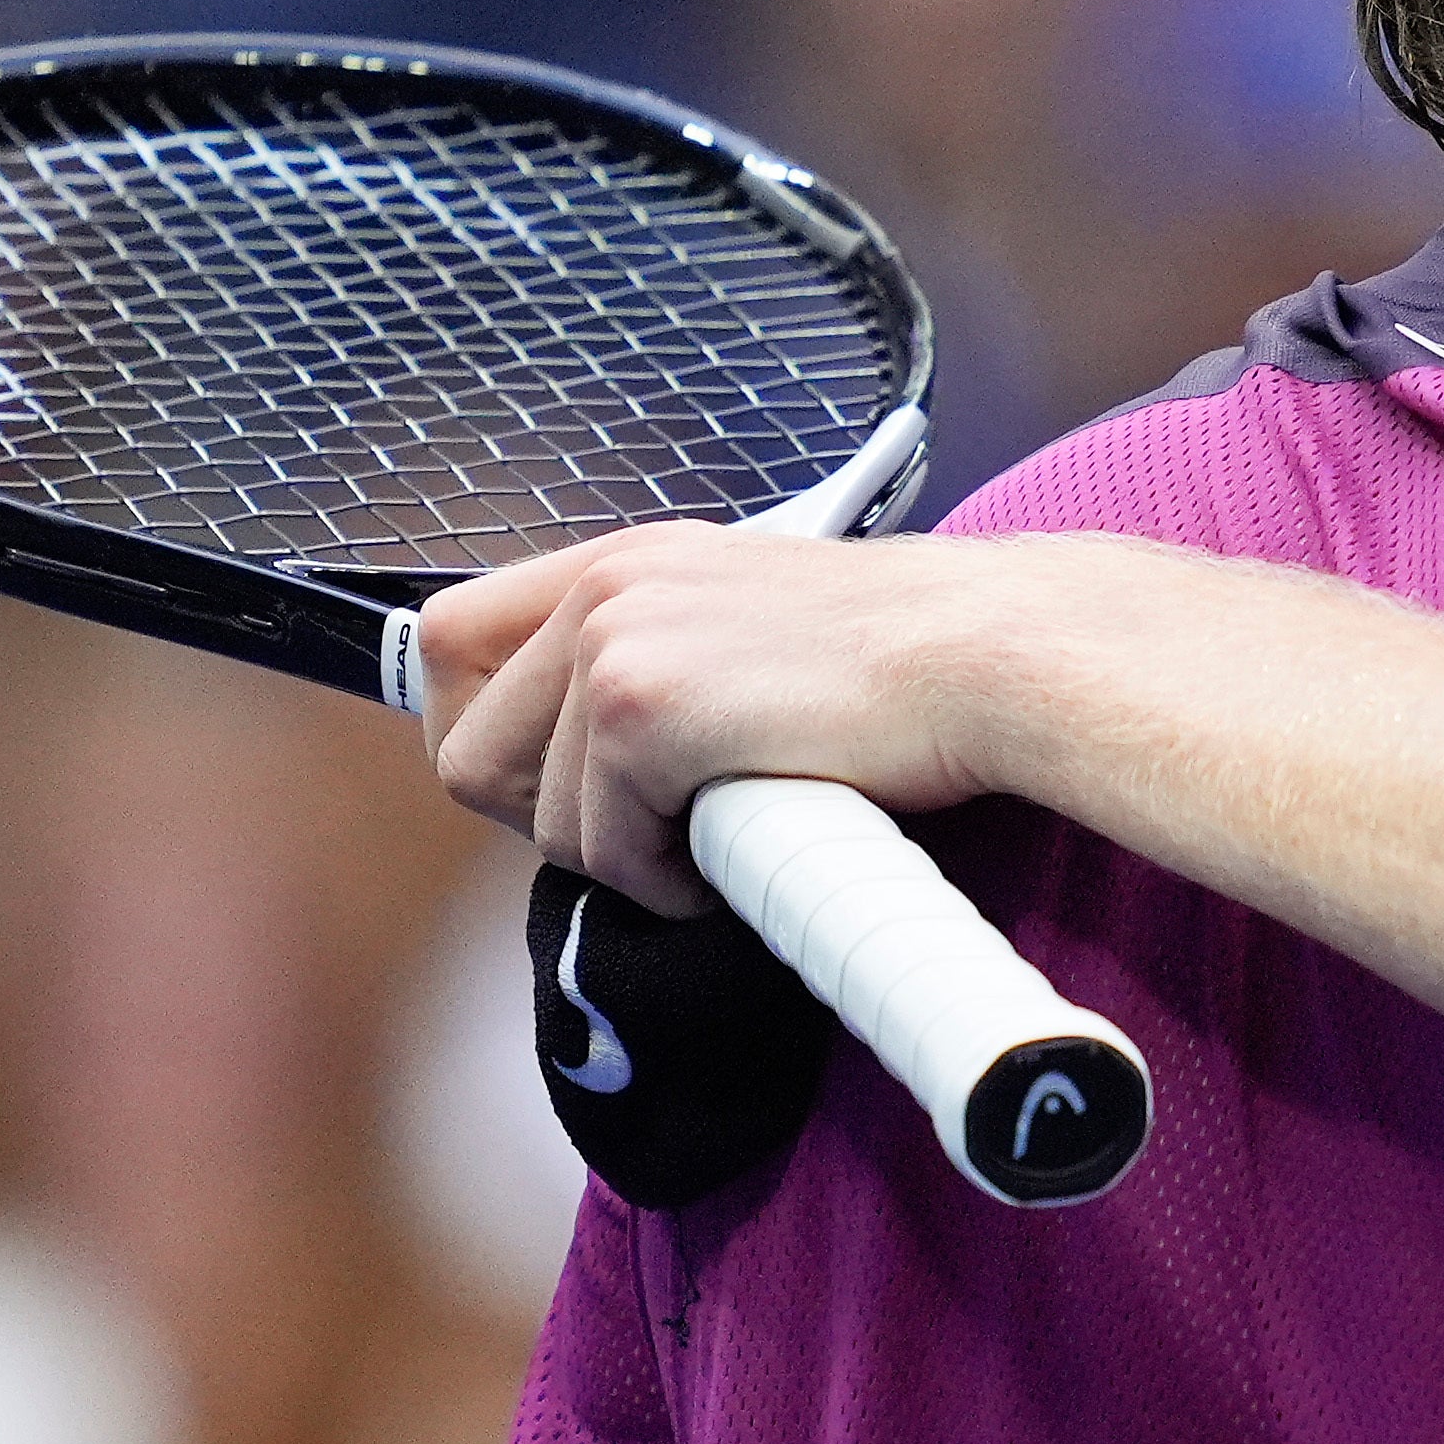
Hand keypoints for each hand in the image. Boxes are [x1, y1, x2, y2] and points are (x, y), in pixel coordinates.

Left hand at [418, 524, 1040, 911]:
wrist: (992, 654)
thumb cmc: (912, 661)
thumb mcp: (751, 624)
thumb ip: (665, 659)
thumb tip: (601, 756)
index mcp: (623, 562)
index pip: (451, 641)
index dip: (482, 734)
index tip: (552, 786)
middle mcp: (602, 589)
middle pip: (467, 749)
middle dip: (546, 820)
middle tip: (647, 833)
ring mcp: (616, 646)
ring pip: (543, 818)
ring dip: (627, 858)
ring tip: (721, 838)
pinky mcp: (643, 712)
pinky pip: (607, 848)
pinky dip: (670, 881)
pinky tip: (742, 851)